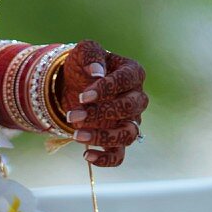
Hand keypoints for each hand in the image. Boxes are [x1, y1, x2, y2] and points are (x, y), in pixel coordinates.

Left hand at [61, 40, 147, 166]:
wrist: (76, 85)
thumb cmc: (85, 66)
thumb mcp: (84, 52)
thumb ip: (92, 56)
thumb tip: (96, 73)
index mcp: (133, 73)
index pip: (126, 81)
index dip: (106, 89)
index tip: (83, 96)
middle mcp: (137, 98)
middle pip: (129, 108)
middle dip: (101, 113)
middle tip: (74, 115)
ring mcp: (130, 121)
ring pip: (127, 134)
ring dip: (103, 137)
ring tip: (77, 136)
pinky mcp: (118, 140)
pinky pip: (119, 156)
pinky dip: (106, 160)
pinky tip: (86, 156)